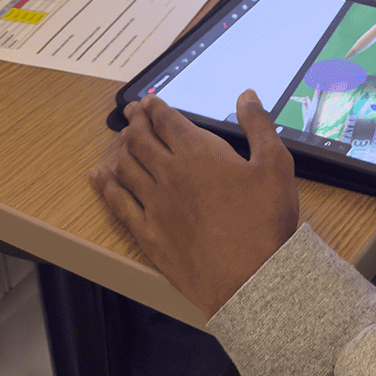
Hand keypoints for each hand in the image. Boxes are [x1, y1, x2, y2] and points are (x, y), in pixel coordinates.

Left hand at [90, 91, 298, 317]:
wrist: (249, 278)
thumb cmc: (263, 222)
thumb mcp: (275, 165)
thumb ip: (259, 125)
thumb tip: (247, 97)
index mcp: (199, 154)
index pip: (168, 122)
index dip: (156, 108)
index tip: (149, 101)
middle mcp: (170, 175)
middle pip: (142, 140)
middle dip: (135, 122)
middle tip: (131, 113)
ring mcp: (155, 206)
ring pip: (126, 168)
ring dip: (121, 148)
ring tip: (121, 139)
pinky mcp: (149, 234)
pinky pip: (118, 205)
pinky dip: (106, 187)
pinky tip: (100, 178)